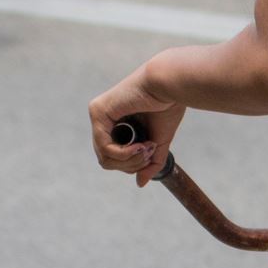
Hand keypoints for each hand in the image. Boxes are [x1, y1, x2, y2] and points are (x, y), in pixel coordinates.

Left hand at [89, 59, 186, 187]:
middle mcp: (103, 119)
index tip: (151, 153)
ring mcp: (98, 115)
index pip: (113, 157)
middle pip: (107, 161)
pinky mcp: (98, 112)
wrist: (169, 84)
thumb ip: (148, 162)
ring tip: (146, 149)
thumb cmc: (167, 106)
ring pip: (105, 158)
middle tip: (149, 153)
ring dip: (129, 160)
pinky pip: (105, 147)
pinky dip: (124, 154)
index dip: (132, 164)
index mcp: (116, 124)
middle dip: (131, 164)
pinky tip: (139, 147)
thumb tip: (139, 183)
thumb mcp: (158, 142)